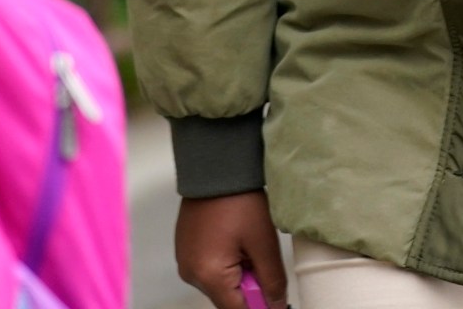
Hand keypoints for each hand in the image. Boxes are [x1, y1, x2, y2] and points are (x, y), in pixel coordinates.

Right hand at [177, 192, 283, 308]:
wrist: (218, 168)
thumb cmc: (239, 200)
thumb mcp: (264, 243)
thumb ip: (272, 281)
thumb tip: (276, 306)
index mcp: (208, 275)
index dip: (260, 306)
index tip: (274, 296)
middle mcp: (191, 273)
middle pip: (227, 299)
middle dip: (250, 287)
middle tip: (261, 259)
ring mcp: (185, 261)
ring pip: (220, 285)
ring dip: (239, 275)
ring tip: (248, 245)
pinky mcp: (186, 250)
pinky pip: (210, 270)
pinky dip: (226, 264)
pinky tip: (236, 241)